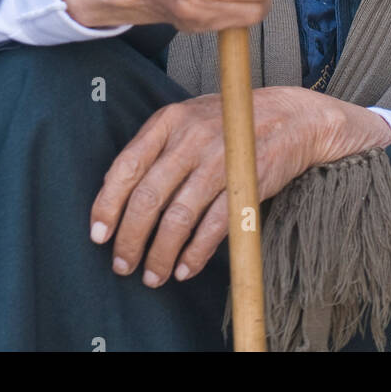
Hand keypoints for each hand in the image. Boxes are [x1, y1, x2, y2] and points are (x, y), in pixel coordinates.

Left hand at [88, 87, 390, 287]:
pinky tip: (184, 269)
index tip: (98, 234)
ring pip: (178, 217)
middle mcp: (191, 137)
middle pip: (149, 196)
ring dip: (160, 254)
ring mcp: (220, 159)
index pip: (127, 165)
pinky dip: (195, 254)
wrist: (292, 116)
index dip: (108, 204)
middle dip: (130, 238)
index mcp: (170, 119)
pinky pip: (213, 226)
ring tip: (153, 275)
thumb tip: (113, 191)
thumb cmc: (230, 122)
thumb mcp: (188, 118)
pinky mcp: (245, 182)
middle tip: (122, 265)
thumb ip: (156, 148)